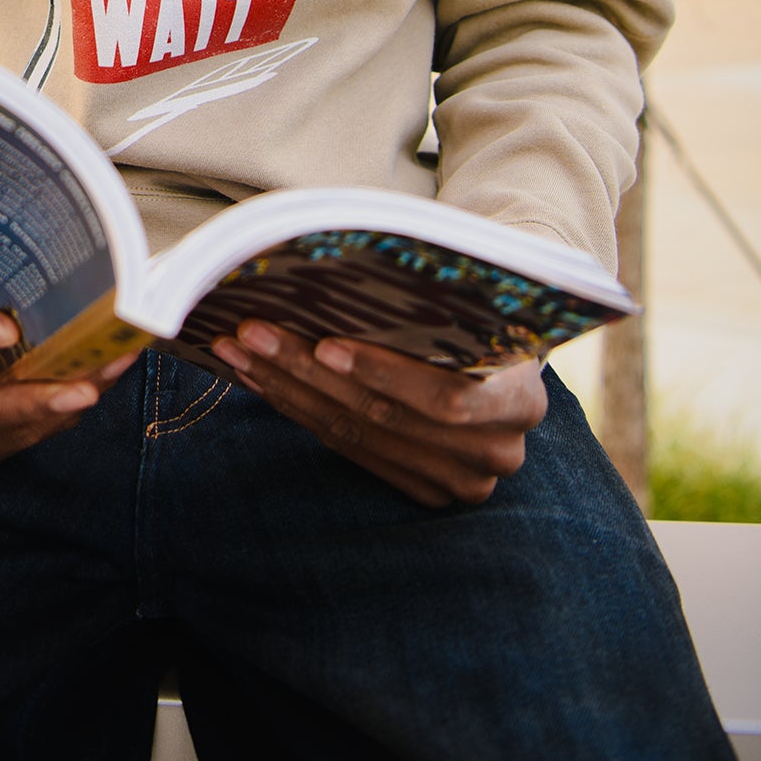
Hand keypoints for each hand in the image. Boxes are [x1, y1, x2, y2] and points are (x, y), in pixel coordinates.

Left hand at [213, 322, 547, 506]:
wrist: (500, 351)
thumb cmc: (478, 311)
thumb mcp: (475, 305)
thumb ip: (432, 306)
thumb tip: (336, 270)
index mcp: (521, 402)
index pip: (448, 398)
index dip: (384, 374)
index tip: (325, 344)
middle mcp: (496, 453)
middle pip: (386, 418)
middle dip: (310, 372)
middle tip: (253, 333)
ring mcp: (458, 480)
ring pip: (356, 435)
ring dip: (288, 390)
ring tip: (239, 350)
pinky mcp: (422, 490)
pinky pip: (347, 449)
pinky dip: (298, 409)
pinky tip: (259, 378)